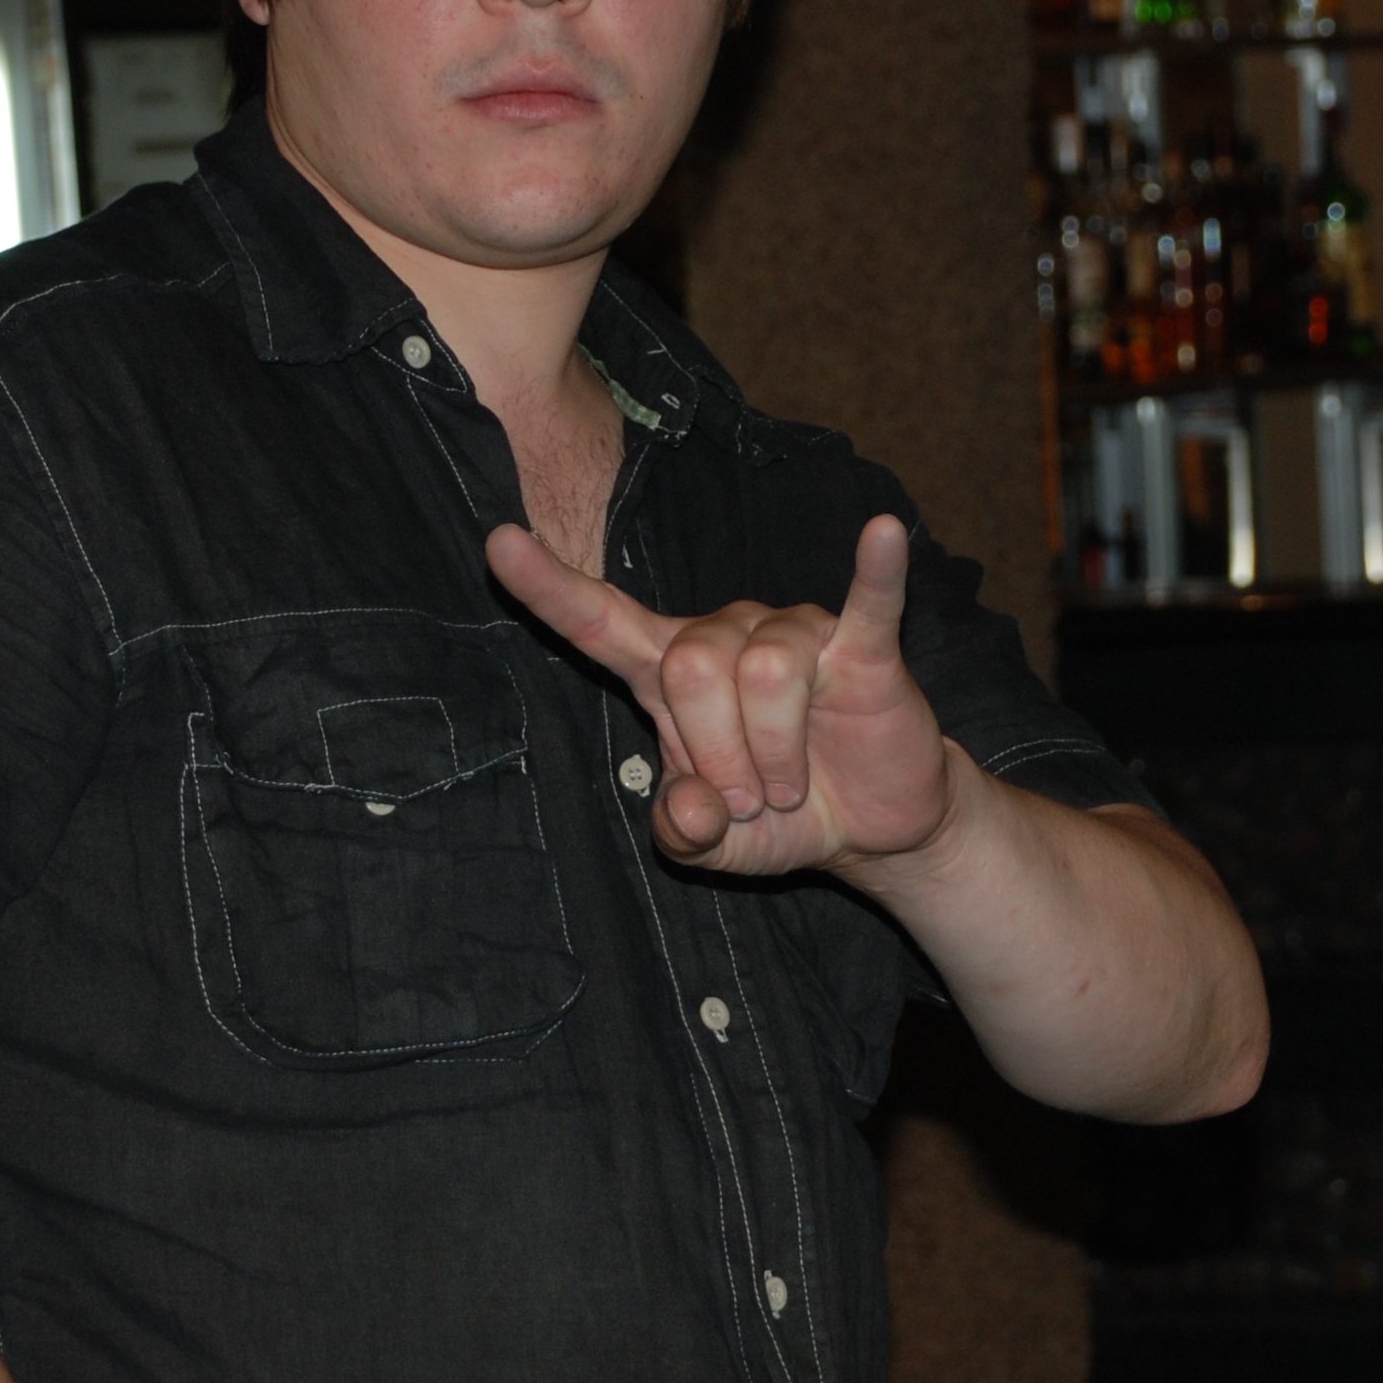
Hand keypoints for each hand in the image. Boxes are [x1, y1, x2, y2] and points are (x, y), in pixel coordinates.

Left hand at [486, 513, 955, 874]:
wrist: (870, 828)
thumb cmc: (780, 817)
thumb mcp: (715, 847)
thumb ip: (683, 835)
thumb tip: (690, 810)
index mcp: (668, 671)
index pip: (598, 621)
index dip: (548, 587)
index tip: (499, 544)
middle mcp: (725, 635)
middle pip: (692, 669)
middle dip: (719, 755)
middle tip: (751, 798)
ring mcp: (795, 633)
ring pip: (766, 672)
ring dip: (779, 755)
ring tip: (793, 785)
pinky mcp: (863, 648)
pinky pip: (867, 602)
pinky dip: (875, 571)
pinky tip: (883, 535)